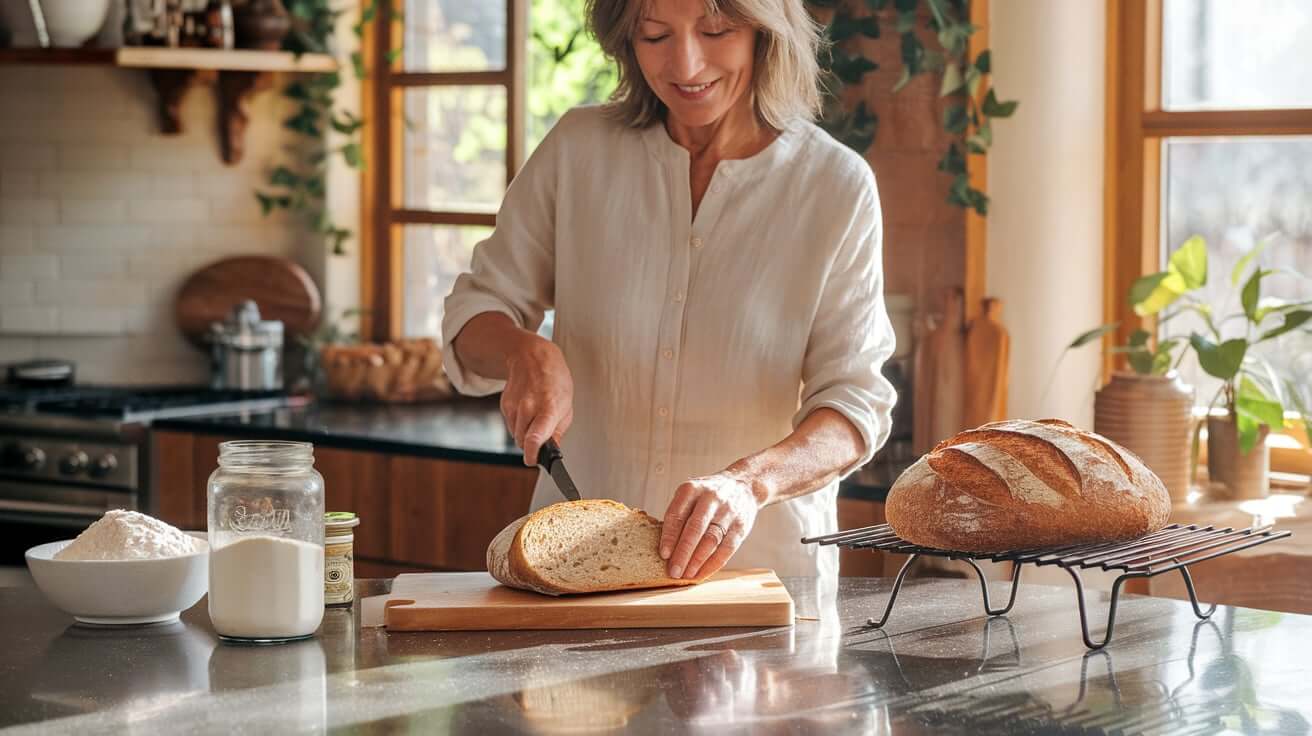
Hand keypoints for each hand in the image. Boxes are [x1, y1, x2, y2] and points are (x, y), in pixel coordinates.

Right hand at [501, 336, 573, 465]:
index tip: (532, 460)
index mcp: (548, 407)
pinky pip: (511, 426)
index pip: (535, 436)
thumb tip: (552, 451)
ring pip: (516, 435)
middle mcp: (528, 407)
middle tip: (542, 434)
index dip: (532, 452)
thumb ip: (558, 431)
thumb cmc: (555, 381)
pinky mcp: (504, 405)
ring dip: (525, 434)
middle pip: (523, 441)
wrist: (533, 357)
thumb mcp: (566, 405)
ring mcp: (514, 406)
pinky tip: (527, 411)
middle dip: (532, 444)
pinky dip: (519, 424)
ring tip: (536, 418)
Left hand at [660, 471, 762, 579]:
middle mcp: (710, 498)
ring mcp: (728, 512)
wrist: (744, 485)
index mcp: (692, 489)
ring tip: (686, 576)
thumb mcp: (691, 494)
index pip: (677, 514)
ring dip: (697, 561)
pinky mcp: (741, 526)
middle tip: (673, 571)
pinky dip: (713, 564)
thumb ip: (679, 515)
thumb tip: (666, 550)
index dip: (669, 536)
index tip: (664, 554)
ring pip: (711, 540)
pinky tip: (702, 574)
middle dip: (683, 553)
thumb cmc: (708, 496)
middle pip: (695, 528)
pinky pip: (727, 548)